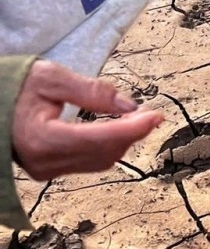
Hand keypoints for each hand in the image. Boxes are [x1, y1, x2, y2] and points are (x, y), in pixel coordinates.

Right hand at [12, 61, 162, 179]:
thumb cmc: (11, 87)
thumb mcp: (49, 77)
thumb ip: (91, 91)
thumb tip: (130, 105)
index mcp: (41, 139)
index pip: (98, 139)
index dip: (132, 129)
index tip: (156, 116)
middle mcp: (44, 162)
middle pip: (103, 154)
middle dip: (131, 134)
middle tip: (151, 115)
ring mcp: (45, 170)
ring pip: (99, 161)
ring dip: (122, 141)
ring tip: (137, 120)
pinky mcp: (48, 171)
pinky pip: (87, 163)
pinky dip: (106, 147)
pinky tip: (117, 130)